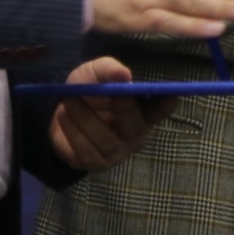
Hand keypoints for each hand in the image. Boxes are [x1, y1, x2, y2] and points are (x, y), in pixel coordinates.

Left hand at [48, 56, 178, 170]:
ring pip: (106, 141)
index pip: (161, 109)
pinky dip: (72, 133)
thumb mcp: (95, 73)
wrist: (62, 112)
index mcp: (143, 111)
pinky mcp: (94, 164)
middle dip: (120, 108)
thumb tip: (123, 74)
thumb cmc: (89, 90)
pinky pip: (85, 153)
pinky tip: (64, 117)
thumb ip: (108, 70)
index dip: (166, 104)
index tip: (171, 96)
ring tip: (68, 101)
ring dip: (85, 119)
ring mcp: (116, 153)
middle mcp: (135, 135)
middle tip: (107, 91)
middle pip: (135, 126)